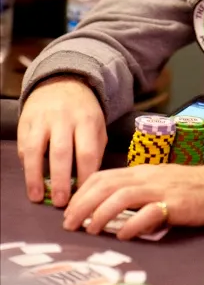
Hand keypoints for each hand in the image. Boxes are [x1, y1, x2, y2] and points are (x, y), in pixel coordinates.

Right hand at [18, 76, 106, 207]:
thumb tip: (88, 182)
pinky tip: (31, 178)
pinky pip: (24, 145)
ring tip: (37, 197)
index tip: (84, 195)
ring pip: (36, 149)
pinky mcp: (25, 121)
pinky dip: (27, 164)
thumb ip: (95, 150)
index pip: (87, 151)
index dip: (85, 176)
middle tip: (61, 203)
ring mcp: (42, 119)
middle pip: (61, 152)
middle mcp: (64, 118)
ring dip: (35, 176)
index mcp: (86, 120)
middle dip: (60, 180)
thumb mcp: (97, 125)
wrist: (62, 82)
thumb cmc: (83, 112)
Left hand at [63, 161, 203, 238]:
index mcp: (140, 171)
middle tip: (69, 223)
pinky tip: (124, 234)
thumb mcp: (156, 183)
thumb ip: (134, 192)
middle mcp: (147, 177)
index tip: (69, 210)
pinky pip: (150, 213)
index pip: (103, 176)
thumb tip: (106, 208)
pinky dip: (133, 224)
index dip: (82, 192)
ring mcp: (161, 189)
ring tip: (90, 229)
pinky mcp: (175, 204)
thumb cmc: (188, 186)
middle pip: (107, 185)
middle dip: (83, 204)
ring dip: (101, 213)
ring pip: (123, 196)